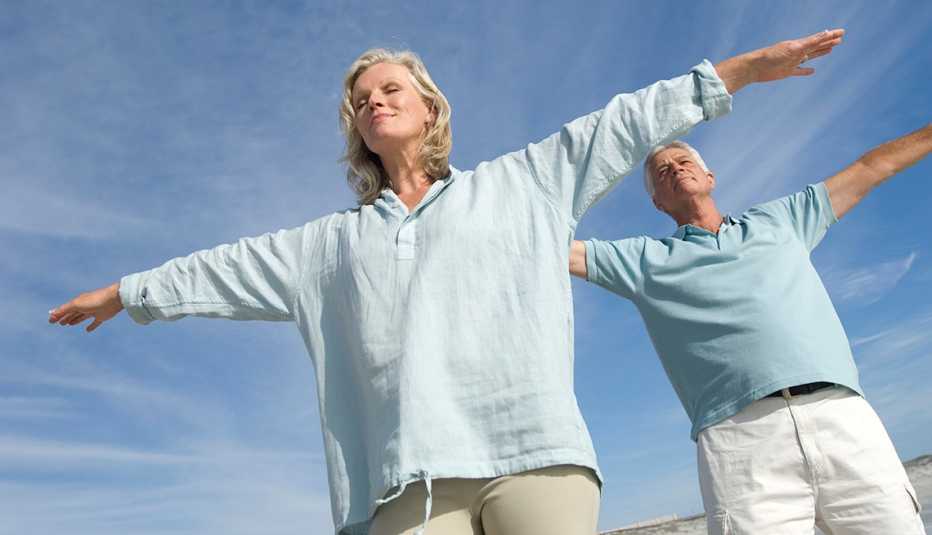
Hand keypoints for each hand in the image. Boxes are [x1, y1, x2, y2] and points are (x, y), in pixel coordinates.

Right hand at [49, 282, 123, 331]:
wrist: (114, 299)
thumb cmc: (94, 300)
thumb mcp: (76, 305)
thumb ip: (64, 310)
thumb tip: (51, 314)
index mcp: (78, 301)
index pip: (65, 309)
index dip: (57, 315)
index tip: (51, 321)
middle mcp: (85, 306)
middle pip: (73, 313)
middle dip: (66, 317)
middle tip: (59, 323)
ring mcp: (94, 311)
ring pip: (82, 317)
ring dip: (75, 320)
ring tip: (68, 324)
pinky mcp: (102, 316)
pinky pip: (95, 322)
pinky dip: (91, 326)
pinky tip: (87, 330)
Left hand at [715, 29, 844, 93]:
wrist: (754, 67)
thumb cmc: (771, 56)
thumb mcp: (793, 48)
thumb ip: (810, 42)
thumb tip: (826, 33)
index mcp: (799, 44)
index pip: (819, 38)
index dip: (831, 36)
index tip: (842, 32)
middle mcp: (797, 52)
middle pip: (817, 46)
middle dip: (828, 42)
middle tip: (840, 39)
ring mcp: (793, 61)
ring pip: (810, 56)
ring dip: (821, 53)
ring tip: (830, 49)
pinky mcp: (787, 72)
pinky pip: (800, 71)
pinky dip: (806, 71)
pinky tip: (813, 71)